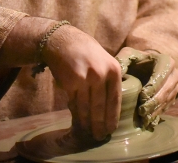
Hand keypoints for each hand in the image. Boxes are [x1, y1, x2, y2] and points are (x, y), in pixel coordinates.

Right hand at [41, 24, 122, 140]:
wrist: (63, 41)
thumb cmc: (86, 52)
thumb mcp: (105, 60)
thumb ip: (109, 79)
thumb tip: (111, 104)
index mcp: (113, 69)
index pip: (115, 98)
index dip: (112, 116)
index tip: (111, 128)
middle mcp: (101, 74)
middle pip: (101, 106)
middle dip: (100, 123)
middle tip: (100, 136)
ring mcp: (85, 79)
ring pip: (87, 107)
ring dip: (87, 122)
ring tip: (88, 132)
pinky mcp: (70, 83)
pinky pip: (74, 103)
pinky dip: (76, 113)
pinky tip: (78, 121)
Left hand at [115, 47, 177, 128]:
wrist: (146, 66)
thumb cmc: (136, 61)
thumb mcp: (128, 55)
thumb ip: (123, 61)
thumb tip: (119, 74)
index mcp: (166, 62)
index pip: (161, 76)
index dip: (153, 87)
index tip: (141, 97)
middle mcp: (174, 74)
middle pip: (166, 90)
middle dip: (154, 102)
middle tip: (142, 111)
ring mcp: (175, 87)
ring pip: (167, 100)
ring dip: (156, 110)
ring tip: (144, 118)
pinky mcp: (172, 97)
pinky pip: (167, 107)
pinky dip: (157, 114)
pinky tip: (148, 121)